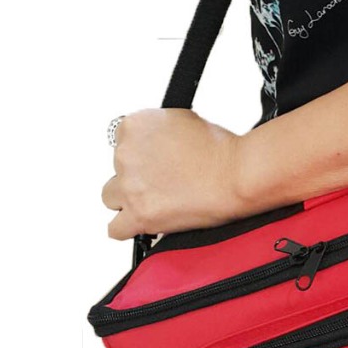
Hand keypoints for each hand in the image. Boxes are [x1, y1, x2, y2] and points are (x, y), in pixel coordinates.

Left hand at [101, 108, 247, 239]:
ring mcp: (130, 186)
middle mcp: (126, 153)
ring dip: (129, 199)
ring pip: (111, 196)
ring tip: (156, 200)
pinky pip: (115, 228)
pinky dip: (128, 227)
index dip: (142, 152)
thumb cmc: (221, 149)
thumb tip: (154, 144)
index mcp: (136, 125)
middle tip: (165, 179)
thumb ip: (158, 130)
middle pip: (116, 168)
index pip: (122, 140)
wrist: (236, 175)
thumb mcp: (184, 120)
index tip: (156, 160)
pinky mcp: (138, 215)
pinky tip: (143, 222)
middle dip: (138, 174)